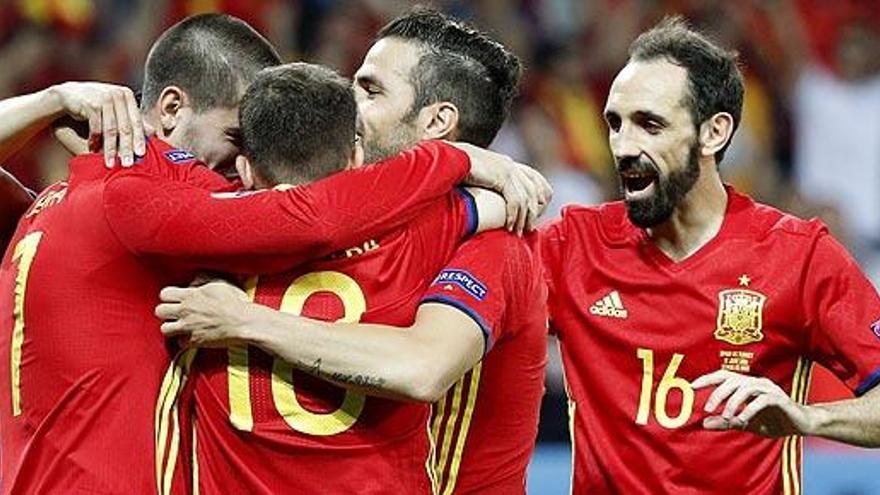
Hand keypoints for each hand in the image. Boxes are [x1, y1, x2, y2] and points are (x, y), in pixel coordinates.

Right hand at [48, 82, 145, 166]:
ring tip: (110, 163)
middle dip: (126, 148)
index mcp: (127, 96)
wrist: (67, 96)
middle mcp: (118, 94)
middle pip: (125, 127)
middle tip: (127, 164)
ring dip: (110, 149)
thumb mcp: (115, 111)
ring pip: (111, 130)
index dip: (139, 139)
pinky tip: (92, 151)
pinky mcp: (90, 103)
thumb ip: (132, 120)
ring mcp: (104, 97)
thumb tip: (153, 133)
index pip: (136, 121)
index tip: (141, 155)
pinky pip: (96, 127)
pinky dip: (94, 141)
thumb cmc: (95, 106)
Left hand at [155, 280, 252, 347]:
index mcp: (190, 295)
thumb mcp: (220, 282)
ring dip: (171, 327)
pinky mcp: (195, 341)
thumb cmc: (235, 302)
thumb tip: (193, 281)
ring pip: (164, 329)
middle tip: (175, 312)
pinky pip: (179, 343)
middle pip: (159, 311)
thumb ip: (203, 279)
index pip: (164, 294)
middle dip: (165, 311)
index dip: (168, 296)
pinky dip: (184, 341)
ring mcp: (189, 327)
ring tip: (179, 325)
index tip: (175, 298)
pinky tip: (191, 336)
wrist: (244, 322)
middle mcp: (186, 311)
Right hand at [451, 142, 552, 234]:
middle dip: (533, 212)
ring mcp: (507, 169)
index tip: (535, 214)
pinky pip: (515, 200)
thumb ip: (488, 184)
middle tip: (528, 229)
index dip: (539, 196)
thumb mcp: (477, 176)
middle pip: (535, 190)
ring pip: (526, 199)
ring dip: (523, 218)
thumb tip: (488, 198)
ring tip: (517, 232)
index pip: (534, 178)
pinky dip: (513, 216)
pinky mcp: (502, 176)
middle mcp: (510, 165)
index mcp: (506, 163)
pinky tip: (508, 226)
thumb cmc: (455, 170)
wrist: (448, 160)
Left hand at [692, 369, 812, 436]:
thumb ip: (726, 422)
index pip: (723, 376)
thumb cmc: (772, 421)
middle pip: (732, 380)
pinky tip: (742, 420)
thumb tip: (704, 424)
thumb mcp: (744, 423)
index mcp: (746, 385)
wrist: (801, 424)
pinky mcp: (779, 399)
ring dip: (733, 403)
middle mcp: (756, 382)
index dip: (707, 379)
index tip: (692, 386)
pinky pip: (761, 400)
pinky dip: (750, 410)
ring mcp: (768, 389)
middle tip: (708, 409)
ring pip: (745, 388)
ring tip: (727, 417)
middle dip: (717, 393)